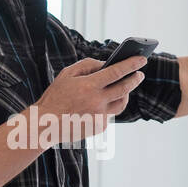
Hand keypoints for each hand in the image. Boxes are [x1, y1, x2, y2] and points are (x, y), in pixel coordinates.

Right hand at [33, 54, 147, 141]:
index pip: (117, 72)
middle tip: (140, 74)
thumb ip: (88, 65)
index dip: (131, 64)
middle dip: (135, 79)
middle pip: (125, 88)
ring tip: (125, 87)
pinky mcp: (99, 127)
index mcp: (89, 86)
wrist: (46, 124)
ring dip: (125, 94)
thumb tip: (106, 63)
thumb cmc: (56, 96)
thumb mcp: (67, 74)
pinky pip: (110, 114)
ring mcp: (100, 116)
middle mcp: (97, 102)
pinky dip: (108, 106)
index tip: (142, 59)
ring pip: (121, 103)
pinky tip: (103, 102)